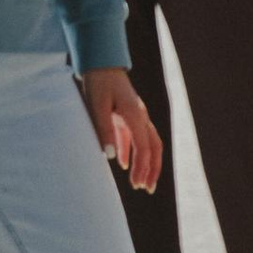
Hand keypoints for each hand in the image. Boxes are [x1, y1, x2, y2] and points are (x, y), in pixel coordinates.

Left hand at [80, 68, 163, 192]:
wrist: (101, 63)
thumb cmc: (98, 83)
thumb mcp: (97, 107)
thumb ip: (104, 131)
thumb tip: (110, 158)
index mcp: (136, 116)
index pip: (144, 147)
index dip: (142, 168)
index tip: (137, 185)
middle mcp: (141, 117)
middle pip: (154, 148)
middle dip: (152, 170)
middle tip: (147, 189)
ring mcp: (137, 116)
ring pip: (149, 144)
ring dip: (147, 163)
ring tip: (142, 182)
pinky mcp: (129, 115)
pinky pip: (135, 138)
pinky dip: (132, 153)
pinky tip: (123, 165)